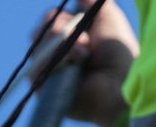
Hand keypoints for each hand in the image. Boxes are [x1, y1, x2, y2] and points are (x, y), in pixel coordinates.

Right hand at [38, 3, 137, 126]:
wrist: (119, 83)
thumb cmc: (119, 54)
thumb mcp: (108, 17)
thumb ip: (91, 1)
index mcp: (70, 38)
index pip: (49, 21)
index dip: (60, 18)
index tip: (81, 21)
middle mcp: (57, 55)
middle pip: (40, 31)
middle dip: (61, 30)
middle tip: (86, 44)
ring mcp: (49, 72)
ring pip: (38, 46)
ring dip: (62, 46)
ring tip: (85, 55)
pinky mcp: (44, 90)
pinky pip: (35, 68)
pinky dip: (54, 61)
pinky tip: (72, 65)